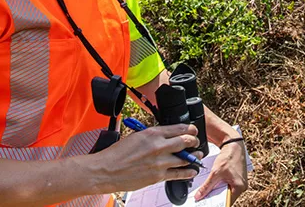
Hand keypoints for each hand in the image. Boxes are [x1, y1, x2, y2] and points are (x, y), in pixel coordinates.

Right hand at [83, 124, 199, 193]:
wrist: (105, 170)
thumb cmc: (116, 154)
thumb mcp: (135, 136)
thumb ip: (151, 136)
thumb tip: (164, 136)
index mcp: (152, 133)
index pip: (178, 128)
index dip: (189, 129)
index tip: (193, 130)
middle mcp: (159, 146)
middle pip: (186, 141)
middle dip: (194, 141)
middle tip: (196, 142)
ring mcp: (160, 162)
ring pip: (185, 158)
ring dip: (194, 156)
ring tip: (198, 155)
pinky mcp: (158, 176)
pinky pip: (179, 174)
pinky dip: (188, 172)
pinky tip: (192, 171)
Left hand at [194, 139, 248, 200]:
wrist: (234, 146)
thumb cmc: (229, 157)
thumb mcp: (215, 172)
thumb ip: (207, 186)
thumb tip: (199, 196)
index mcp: (239, 187)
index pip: (227, 202)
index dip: (216, 203)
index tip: (207, 204)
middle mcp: (242, 187)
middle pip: (226, 198)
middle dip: (215, 199)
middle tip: (205, 199)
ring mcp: (240, 184)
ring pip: (226, 193)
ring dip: (218, 193)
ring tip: (208, 192)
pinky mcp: (237, 180)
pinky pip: (228, 187)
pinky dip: (220, 187)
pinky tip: (214, 185)